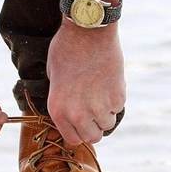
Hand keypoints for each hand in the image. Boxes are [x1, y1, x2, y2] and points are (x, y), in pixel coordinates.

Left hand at [46, 18, 125, 144]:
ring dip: (105, 114)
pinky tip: (107, 85)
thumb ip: (62, 100)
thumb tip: (71, 112)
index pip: (73, 139)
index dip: (78, 131)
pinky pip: (118, 109)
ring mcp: (99, 107)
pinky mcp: (117, 97)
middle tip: (93, 113)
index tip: (81, 124)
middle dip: (93, 127)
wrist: (87, 32)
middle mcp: (78, 114)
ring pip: (107, 124)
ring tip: (99, 96)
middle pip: (93, 137)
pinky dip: (115, 101)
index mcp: (58, 111)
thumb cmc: (65, 51)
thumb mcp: (52, 79)